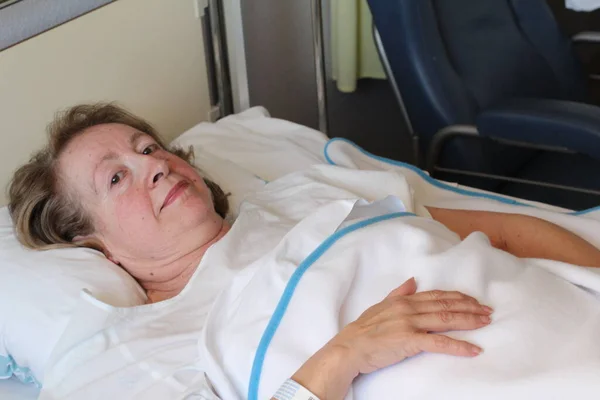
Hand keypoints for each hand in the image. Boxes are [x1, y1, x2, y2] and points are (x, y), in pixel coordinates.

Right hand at [290, 278, 491, 399]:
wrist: (349, 348)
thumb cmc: (363, 331)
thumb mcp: (380, 306)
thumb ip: (398, 293)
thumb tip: (412, 280)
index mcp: (403, 300)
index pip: (436, 295)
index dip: (458, 297)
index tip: (474, 300)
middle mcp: (408, 308)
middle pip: (446, 305)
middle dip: (470, 307)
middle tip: (488, 312)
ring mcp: (409, 324)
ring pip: (446, 319)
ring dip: (469, 321)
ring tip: (485, 323)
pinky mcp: (409, 341)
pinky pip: (438, 342)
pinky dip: (458, 346)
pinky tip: (473, 349)